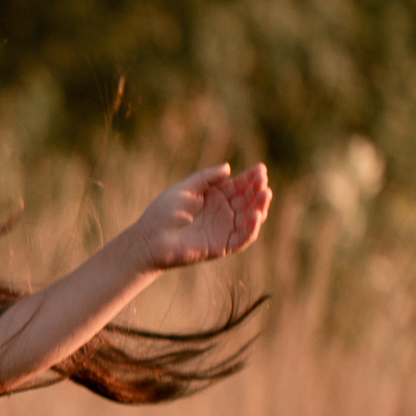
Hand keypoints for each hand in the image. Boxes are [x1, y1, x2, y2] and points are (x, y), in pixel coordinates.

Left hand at [134, 164, 271, 268]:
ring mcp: (224, 230)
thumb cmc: (163, 212)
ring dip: (260, 207)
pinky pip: (242, 238)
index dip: (251, 178)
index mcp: (216, 197)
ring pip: (250, 219)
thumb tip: (228, 168)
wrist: (149, 238)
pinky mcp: (222, 246)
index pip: (239, 186)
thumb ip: (205, 178)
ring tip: (266, 194)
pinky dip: (251, 228)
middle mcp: (223, 213)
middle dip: (258, 190)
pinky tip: (256, 215)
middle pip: (248, 201)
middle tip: (263, 180)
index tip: (260, 168)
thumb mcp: (185, 189)